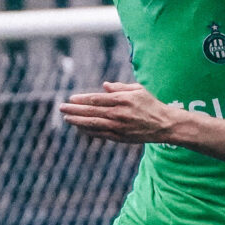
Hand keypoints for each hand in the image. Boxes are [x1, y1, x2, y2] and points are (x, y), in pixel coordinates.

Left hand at [59, 81, 181, 144]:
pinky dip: (89, 131)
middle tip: (61, 108)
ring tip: (67, 118)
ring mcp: (119, 127)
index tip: (71, 98)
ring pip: (93, 124)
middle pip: (91, 112)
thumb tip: (104, 86)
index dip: (82, 99)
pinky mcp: (120, 137)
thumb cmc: (151, 104)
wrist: (164, 125)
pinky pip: (100, 134)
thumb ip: (120, 87)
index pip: (97, 99)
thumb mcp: (138, 90)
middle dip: (74, 110)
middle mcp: (118, 114)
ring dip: (78, 121)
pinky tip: (80, 128)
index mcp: (122, 100)